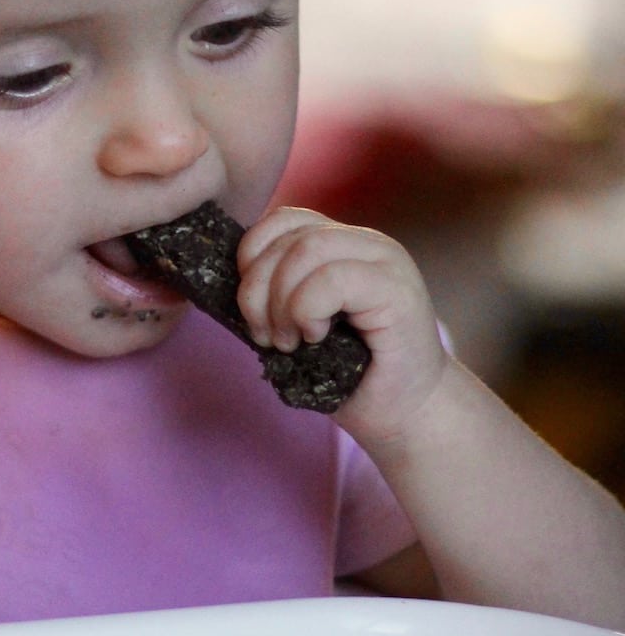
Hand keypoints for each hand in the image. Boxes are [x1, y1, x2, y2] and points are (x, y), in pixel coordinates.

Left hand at [236, 207, 448, 446]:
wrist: (406, 415)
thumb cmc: (350, 375)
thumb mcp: (300, 322)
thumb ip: (277, 289)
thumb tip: (229, 278)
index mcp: (343, 244)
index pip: (283, 219)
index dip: (252, 256)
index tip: (251, 307)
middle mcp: (367, 244)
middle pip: (289, 236)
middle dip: (258, 289)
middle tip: (265, 336)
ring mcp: (386, 262)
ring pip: (306, 251)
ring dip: (281, 303)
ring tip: (288, 342)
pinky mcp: (398, 290)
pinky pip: (331, 279)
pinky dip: (307, 311)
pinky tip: (315, 338)